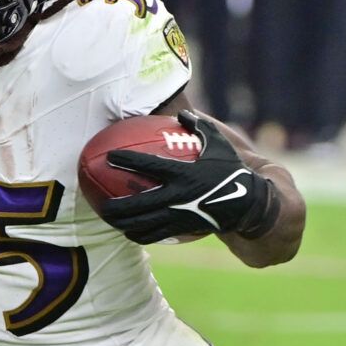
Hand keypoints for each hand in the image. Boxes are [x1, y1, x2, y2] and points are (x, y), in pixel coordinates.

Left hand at [99, 111, 277, 244]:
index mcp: (183, 173)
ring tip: (107, 219)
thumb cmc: (230, 168)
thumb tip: (182, 112)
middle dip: (115, 205)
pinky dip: (139, 234)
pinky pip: (155, 234)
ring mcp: (179, 215)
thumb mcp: (218, 143)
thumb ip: (198, 126)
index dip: (127, 161)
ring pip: (143, 224)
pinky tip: (127, 232)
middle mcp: (178, 196)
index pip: (148, 166)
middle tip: (98, 202)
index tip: (109, 156)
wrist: (247, 202)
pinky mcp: (182, 228)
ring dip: (122, 223)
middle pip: (138, 203)